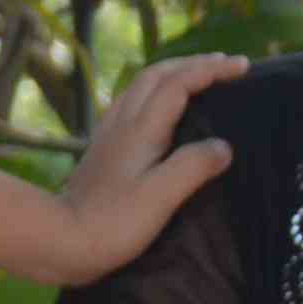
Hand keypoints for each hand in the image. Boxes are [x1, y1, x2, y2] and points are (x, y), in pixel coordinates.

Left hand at [24, 53, 245, 281]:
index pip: (178, 83)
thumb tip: (223, 146)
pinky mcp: (101, 149)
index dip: (211, 70)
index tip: (243, 66)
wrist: (59, 239)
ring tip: (199, 78)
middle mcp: (121, 123)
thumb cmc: (112, 223)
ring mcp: (108, 134)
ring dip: (172, 74)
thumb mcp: (160, 197)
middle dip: (193, 64)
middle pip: (157, 74)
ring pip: (140, 87)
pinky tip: (159, 110)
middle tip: (227, 65)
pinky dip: (154, 93)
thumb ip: (193, 166)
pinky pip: (131, 104)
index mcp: (140, 129)